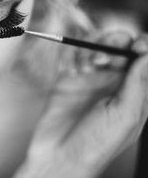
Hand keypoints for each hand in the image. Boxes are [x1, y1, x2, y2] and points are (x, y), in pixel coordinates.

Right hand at [15, 31, 147, 177]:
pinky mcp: (67, 78)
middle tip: (106, 58)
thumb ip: (138, 84)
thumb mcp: (125, 116)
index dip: (142, 47)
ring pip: (95, 46)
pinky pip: (71, 55)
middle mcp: (112, 83)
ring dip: (93, 48)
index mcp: (134, 92)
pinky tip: (75, 67)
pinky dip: (73, 52)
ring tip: (88, 65)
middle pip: (119, 47)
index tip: (136, 47)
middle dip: (114, 44)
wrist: (60, 154)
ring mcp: (89, 79)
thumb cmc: (96, 144)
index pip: (143, 60)